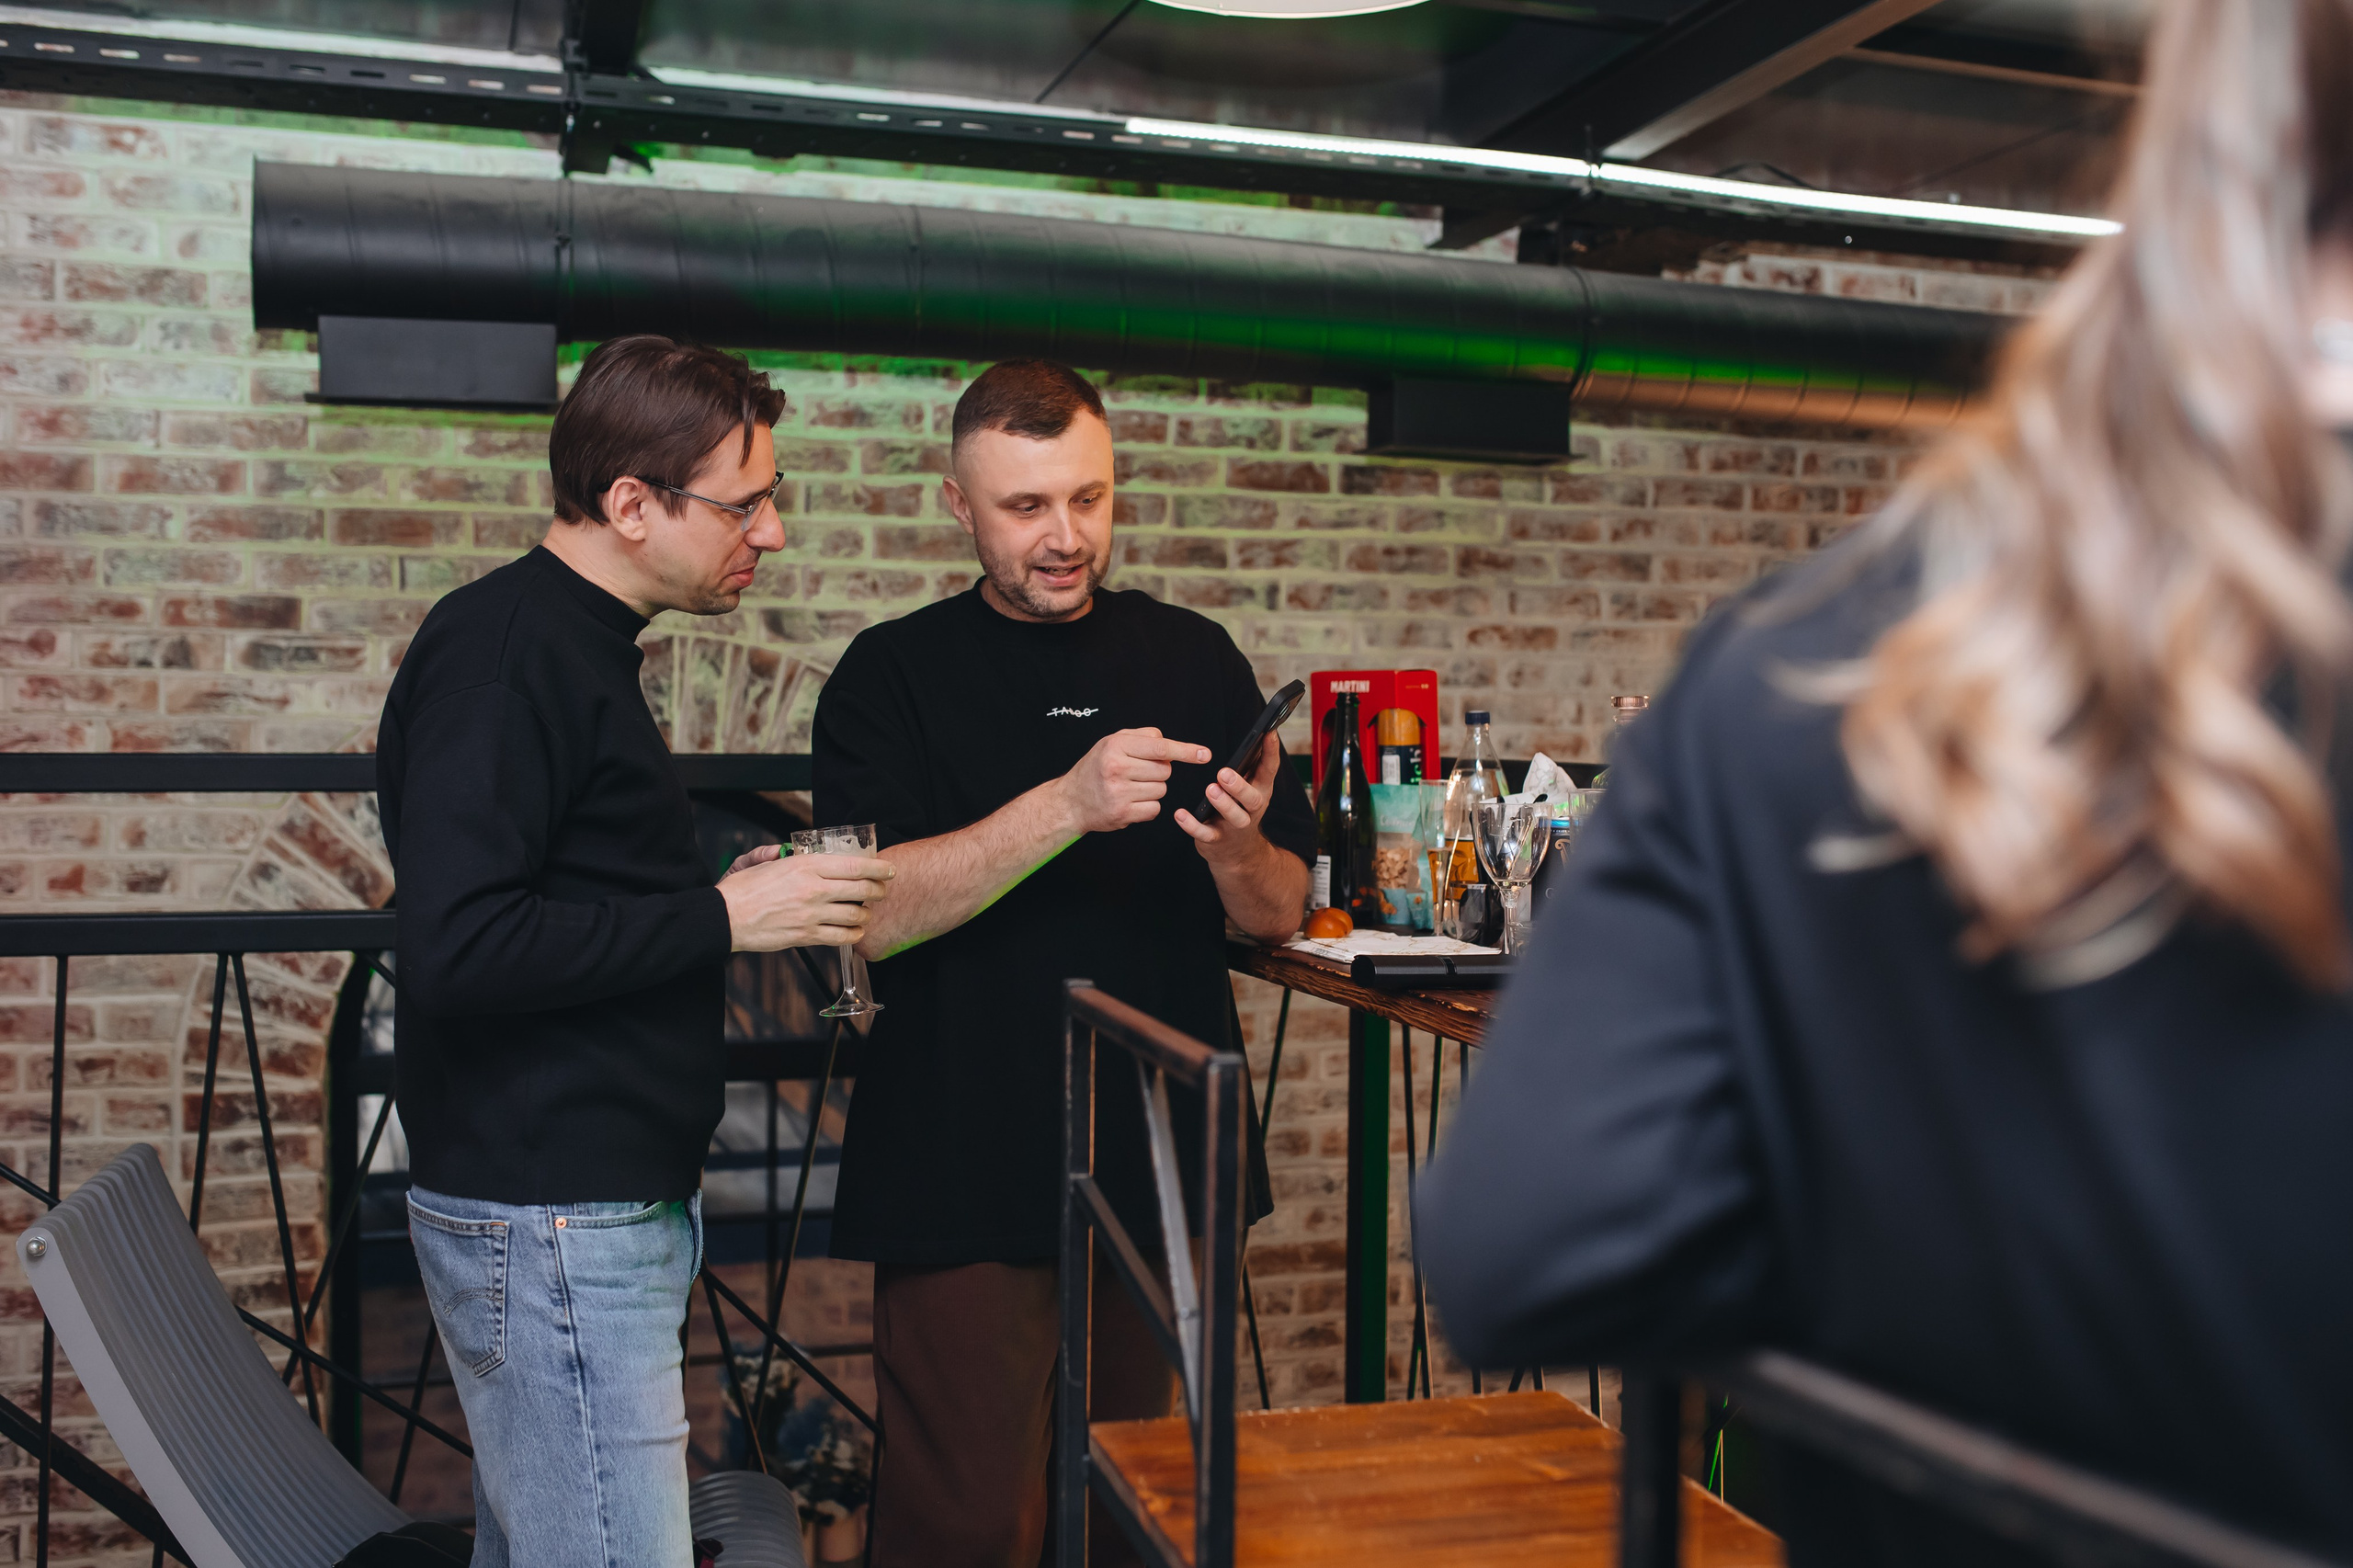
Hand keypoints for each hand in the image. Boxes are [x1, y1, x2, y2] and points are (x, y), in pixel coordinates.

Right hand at [719, 851, 893, 952]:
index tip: (888, 870)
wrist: (725, 918)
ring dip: (866, 914)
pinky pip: (842, 937)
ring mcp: (812, 914)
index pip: (854, 865)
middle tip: (880, 891)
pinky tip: (853, 930)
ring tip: (864, 912)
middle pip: (862, 889)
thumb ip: (777, 853)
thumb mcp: (760, 861)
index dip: (878, 868)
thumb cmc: (742, 889)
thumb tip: (785, 850)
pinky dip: (853, 934)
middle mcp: (814, 888)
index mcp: (805, 865)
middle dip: (878, 890)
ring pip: (856, 915)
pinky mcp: (807, 935)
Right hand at [1060, 727, 1211, 834]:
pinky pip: (1155, 809)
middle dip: (1158, 772)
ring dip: (1152, 790)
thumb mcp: (1111, 743)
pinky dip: (1147, 807)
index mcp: (1116, 747)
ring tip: (1130, 788)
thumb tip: (1169, 745)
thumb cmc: (1095, 768)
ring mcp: (1119, 793)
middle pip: (1165, 770)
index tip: (1205, 754)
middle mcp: (1117, 768)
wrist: (1071, 801)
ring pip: (1162, 790)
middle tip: (1136, 773)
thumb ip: (1141, 738)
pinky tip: (1130, 802)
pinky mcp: (1122, 814)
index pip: (1160, 747)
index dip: (1186, 751)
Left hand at [1176, 732, 1277, 865]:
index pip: (1269, 770)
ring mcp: (1235, 827)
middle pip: (1252, 799)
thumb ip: (1254, 766)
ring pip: (1234, 817)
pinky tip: (1180, 814)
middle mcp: (1252, 810)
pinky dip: (1192, 825)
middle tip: (1224, 773)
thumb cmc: (1242, 809)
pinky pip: (1205, 834)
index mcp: (1261, 791)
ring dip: (1223, 803)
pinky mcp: (1216, 840)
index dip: (1271, 752)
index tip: (1268, 733)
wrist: (1239, 853)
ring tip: (1210, 789)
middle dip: (1239, 786)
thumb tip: (1260, 734)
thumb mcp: (1252, 788)